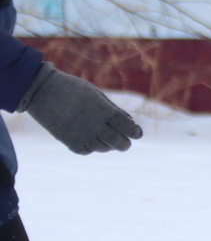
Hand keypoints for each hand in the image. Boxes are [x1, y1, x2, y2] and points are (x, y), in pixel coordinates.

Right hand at [19, 64, 142, 153]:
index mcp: (105, 112)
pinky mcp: (70, 143)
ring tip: (105, 136)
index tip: (137, 133)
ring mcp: (82, 136)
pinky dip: (91, 147)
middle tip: (125, 141)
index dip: (135, 132)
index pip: (128, 128)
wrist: (42, 92)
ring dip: (107, 144)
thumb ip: (112, 109)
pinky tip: (90, 139)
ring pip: (104, 148)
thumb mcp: (96, 95)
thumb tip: (129, 122)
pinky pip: (87, 151)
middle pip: (119, 143)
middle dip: (125, 143)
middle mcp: (96, 126)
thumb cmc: (72, 89)